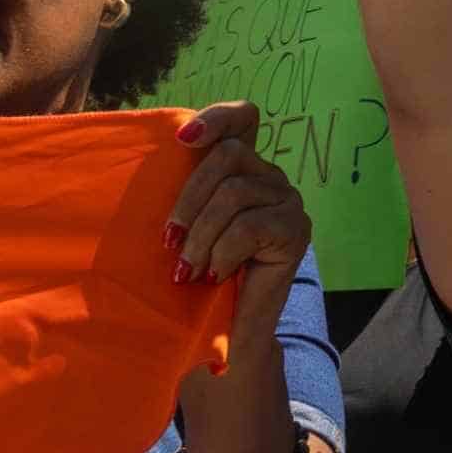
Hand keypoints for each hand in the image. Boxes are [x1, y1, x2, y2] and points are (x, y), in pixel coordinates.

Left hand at [168, 101, 313, 336]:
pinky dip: (222, 252)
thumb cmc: (194, 280)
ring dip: (200, 235)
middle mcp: (269, 177)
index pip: (243, 119)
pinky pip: (250, 226)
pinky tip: (215, 274)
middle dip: (189, 198)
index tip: (182, 139)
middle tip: (169, 242)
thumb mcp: (182, 230)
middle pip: (229, 155)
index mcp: (241, 169)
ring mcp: (287, 201)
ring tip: (187, 270)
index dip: (218, 117)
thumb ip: (181, 196)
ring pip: (235, 193)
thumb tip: (155, 165)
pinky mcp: (296, 230)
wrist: (225, 335)